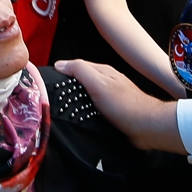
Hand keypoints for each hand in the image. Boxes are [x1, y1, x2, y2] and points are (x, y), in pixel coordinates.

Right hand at [54, 60, 185, 151]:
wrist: (146, 127)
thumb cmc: (124, 104)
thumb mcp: (99, 83)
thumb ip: (81, 71)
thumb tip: (60, 64)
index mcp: (103, 72)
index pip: (76, 67)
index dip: (61, 73)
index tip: (46, 82)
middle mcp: (105, 83)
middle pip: (80, 82)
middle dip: (66, 89)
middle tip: (49, 98)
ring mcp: (108, 98)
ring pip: (85, 97)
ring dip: (75, 102)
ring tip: (59, 111)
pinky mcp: (110, 113)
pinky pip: (92, 110)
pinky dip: (83, 113)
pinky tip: (76, 120)